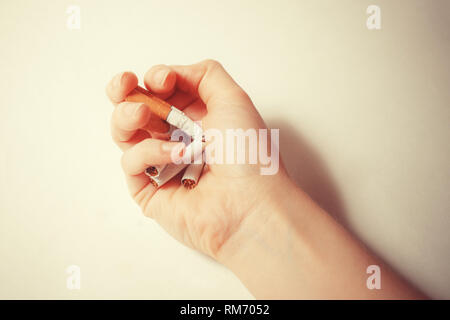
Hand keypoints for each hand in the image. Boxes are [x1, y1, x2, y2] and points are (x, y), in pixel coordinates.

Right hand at [106, 60, 291, 260]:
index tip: (163, 80)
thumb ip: (204, 74)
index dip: (156, 79)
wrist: (250, 204)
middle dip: (124, 91)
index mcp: (197, 118)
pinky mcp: (150, 190)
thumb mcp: (233, 99)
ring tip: (142, 115)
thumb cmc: (248, 154)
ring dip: (127, 116)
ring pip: (125, 134)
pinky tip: (175, 156)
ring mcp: (161, 165)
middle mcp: (177, 139)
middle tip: (124, 85)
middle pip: (136, 109)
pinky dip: (148, 153)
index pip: (162, 92)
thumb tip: (171, 74)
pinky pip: (131, 163)